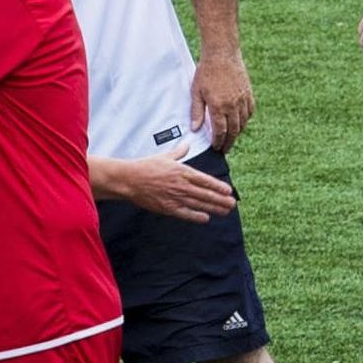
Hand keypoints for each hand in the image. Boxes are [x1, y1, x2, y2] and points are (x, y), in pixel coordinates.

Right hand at [108, 146, 237, 223]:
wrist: (130, 180)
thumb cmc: (146, 166)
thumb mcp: (165, 156)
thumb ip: (179, 152)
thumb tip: (187, 144)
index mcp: (182, 171)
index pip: (205, 180)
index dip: (218, 186)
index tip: (228, 191)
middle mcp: (181, 185)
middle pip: (206, 194)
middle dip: (221, 200)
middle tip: (232, 204)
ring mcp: (175, 197)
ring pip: (199, 204)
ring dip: (214, 208)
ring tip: (225, 211)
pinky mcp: (167, 208)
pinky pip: (185, 213)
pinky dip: (196, 216)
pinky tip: (205, 218)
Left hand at [189, 53, 253, 151]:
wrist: (222, 54)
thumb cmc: (206, 71)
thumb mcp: (196, 92)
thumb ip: (197, 112)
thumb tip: (195, 129)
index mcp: (218, 106)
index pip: (220, 131)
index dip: (218, 142)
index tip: (216, 148)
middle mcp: (233, 105)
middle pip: (233, 131)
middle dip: (229, 142)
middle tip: (225, 149)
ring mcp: (242, 99)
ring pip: (243, 123)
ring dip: (238, 133)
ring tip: (232, 138)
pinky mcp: (248, 93)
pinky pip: (249, 112)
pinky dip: (245, 120)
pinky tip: (241, 123)